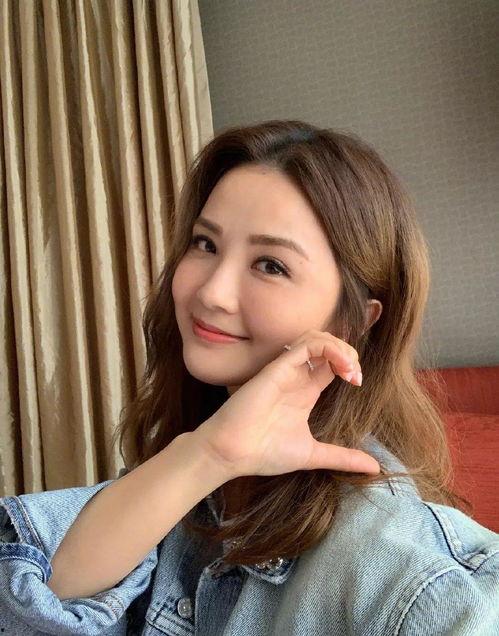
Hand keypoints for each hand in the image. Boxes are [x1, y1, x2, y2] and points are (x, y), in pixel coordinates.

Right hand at [194, 330, 379, 479]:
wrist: (231, 453)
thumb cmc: (264, 453)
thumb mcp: (313, 454)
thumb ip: (343, 457)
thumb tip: (375, 468)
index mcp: (305, 392)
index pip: (331, 364)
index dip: (349, 365)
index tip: (358, 383)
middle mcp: (297, 377)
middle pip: (327, 346)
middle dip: (348, 353)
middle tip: (355, 375)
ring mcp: (287, 370)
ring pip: (317, 338)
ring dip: (340, 347)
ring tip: (349, 368)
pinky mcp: (278, 367)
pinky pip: (306, 344)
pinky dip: (329, 347)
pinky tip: (340, 366)